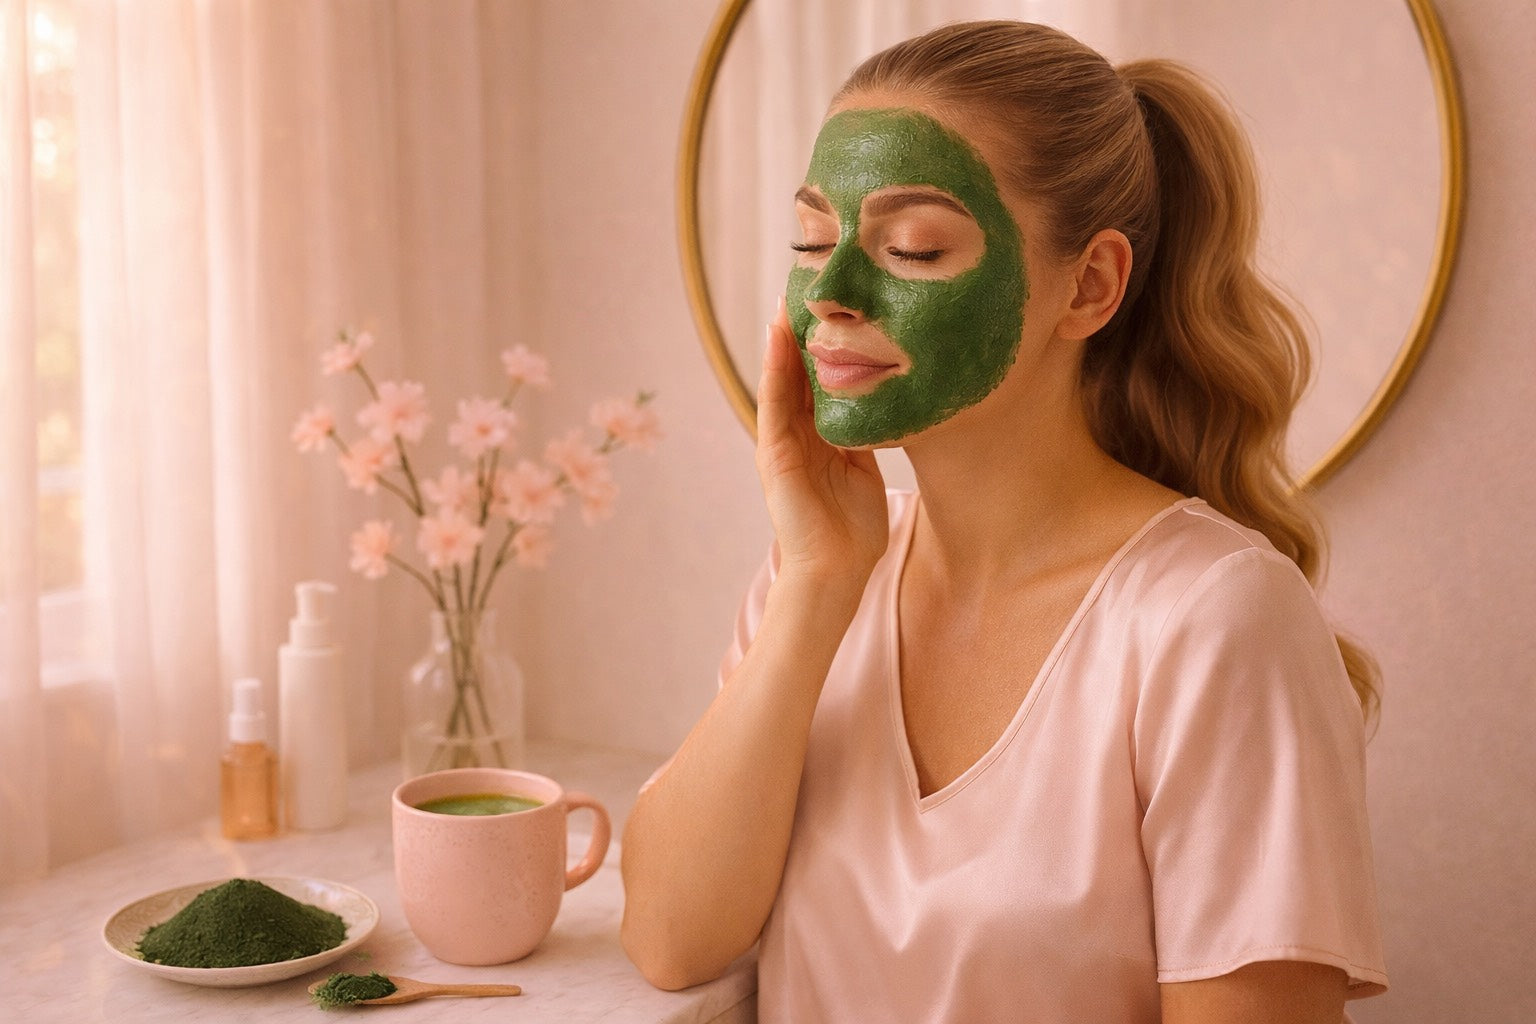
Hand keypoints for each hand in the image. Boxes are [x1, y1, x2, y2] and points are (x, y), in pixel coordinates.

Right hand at [755, 299, 887, 591]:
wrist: (836, 571)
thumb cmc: (854, 530)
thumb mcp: (866, 469)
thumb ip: (867, 436)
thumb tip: (888, 405)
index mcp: (820, 437)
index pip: (821, 381)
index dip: (826, 344)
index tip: (837, 307)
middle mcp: (797, 434)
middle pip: (799, 372)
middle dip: (803, 332)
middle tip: (810, 286)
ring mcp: (782, 442)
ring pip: (783, 379)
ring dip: (783, 339)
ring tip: (788, 297)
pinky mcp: (774, 452)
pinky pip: (774, 401)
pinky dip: (774, 368)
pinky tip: (777, 335)